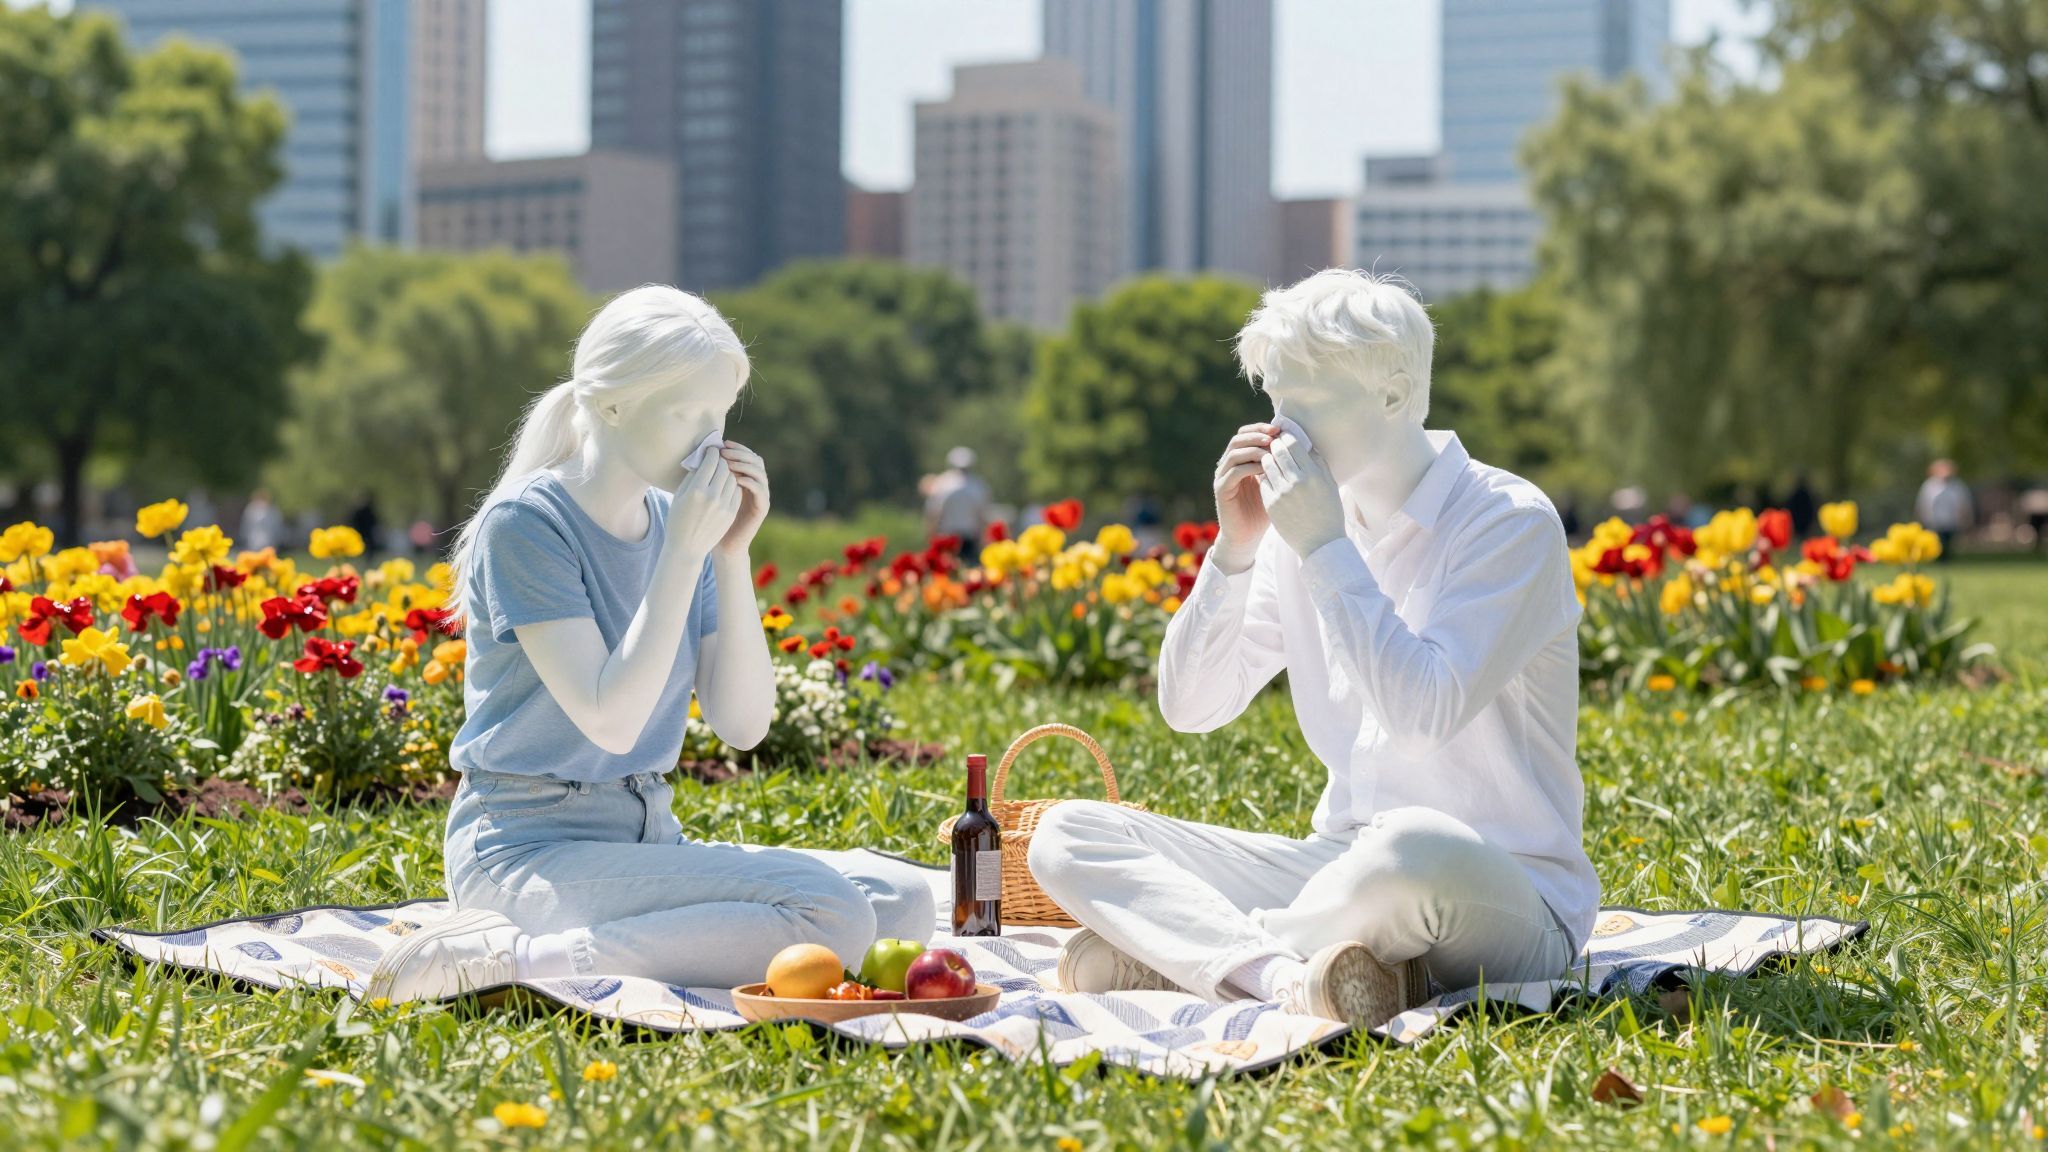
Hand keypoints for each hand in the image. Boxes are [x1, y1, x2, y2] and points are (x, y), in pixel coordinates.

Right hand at [666, 451, 741, 560]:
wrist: (687, 547)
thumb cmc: (678, 518)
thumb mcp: (680, 495)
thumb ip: (692, 475)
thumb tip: (703, 458)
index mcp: (696, 490)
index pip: (710, 462)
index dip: (712, 452)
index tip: (711, 448)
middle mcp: (712, 497)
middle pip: (724, 468)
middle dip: (721, 460)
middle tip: (718, 456)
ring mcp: (724, 506)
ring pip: (733, 478)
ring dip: (728, 472)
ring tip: (722, 470)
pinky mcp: (731, 513)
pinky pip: (736, 491)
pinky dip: (732, 484)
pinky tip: (726, 484)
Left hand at [714, 441, 769, 555]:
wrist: (721, 544)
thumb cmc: (710, 519)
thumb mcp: (709, 492)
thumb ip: (710, 475)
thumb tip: (702, 454)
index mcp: (745, 478)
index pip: (746, 455)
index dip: (736, 447)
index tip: (721, 444)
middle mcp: (756, 485)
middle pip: (756, 460)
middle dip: (740, 453)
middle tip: (725, 452)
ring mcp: (761, 496)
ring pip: (760, 472)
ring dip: (745, 465)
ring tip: (729, 463)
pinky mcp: (761, 508)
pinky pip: (760, 490)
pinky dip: (750, 481)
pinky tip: (736, 479)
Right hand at [1210, 422, 1279, 572]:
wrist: (1248, 537)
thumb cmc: (1267, 511)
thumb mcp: (1278, 483)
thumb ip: (1284, 465)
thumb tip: (1305, 445)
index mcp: (1241, 460)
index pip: (1248, 433)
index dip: (1262, 427)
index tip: (1281, 428)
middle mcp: (1228, 465)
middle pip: (1238, 438)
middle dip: (1257, 434)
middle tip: (1274, 435)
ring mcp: (1222, 476)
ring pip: (1234, 452)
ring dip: (1253, 448)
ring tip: (1271, 449)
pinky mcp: (1221, 489)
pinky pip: (1233, 472)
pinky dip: (1249, 466)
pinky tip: (1265, 468)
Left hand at [1258, 426, 1346, 560]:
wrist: (1320, 543)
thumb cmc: (1329, 511)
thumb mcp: (1330, 484)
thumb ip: (1317, 462)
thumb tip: (1305, 443)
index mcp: (1313, 475)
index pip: (1293, 444)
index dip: (1287, 437)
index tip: (1285, 436)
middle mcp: (1296, 482)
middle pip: (1277, 451)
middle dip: (1274, 445)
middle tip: (1274, 443)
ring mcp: (1281, 493)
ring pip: (1267, 464)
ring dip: (1268, 459)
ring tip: (1271, 459)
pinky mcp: (1271, 504)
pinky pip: (1264, 481)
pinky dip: (1266, 476)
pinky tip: (1271, 477)